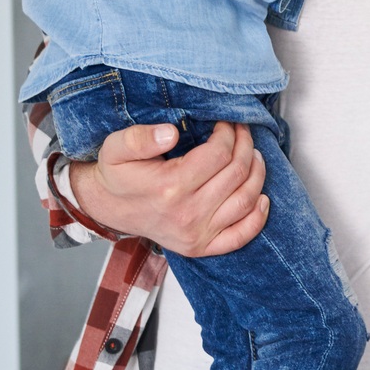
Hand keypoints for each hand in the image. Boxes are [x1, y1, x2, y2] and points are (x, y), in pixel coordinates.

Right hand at [66, 121, 267, 256]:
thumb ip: (140, 138)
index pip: (219, 154)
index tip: (226, 123)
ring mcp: (196, 234)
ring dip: (257, 173)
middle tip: (242, 132)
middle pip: (236, 173)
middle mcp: (187, 214)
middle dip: (245, 146)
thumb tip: (171, 132)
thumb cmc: (116, 175)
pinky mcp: (200, 247)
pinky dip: (258, 218)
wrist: (106, 207)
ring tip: (254, 155)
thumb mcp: (116, 148)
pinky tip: (263, 198)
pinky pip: (240, 236)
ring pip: (246, 200)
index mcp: (169, 187)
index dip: (228, 133)